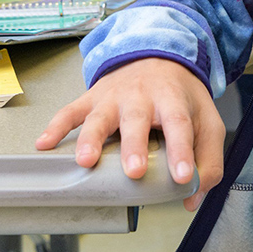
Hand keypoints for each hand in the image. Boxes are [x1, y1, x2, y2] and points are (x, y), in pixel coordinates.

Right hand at [36, 57, 224, 210]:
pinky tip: (44, 144)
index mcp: (173, 101)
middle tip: (134, 171)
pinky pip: (70, 112)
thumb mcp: (207, 122)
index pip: (180, 126)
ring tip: (85, 161)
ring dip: (91, 139)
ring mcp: (113, 97)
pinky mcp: (93, 98)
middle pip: (136, 121)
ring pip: (99, 117)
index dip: (182, 151)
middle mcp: (142, 97)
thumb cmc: (182, 96)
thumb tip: (194, 197)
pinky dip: (56, 127)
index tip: (183, 177)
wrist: (158, 54)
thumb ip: (208, 161)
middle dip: (134, 146)